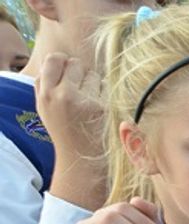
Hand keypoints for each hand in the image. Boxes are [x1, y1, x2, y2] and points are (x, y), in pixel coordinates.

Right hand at [34, 53, 107, 208]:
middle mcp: (61, 95)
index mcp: (45, 95)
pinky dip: (107, 96)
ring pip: (92, 74)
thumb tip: (60, 60)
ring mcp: (82, 101)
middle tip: (82, 91)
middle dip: (80, 72)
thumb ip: (47, 85)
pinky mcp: (102, 108)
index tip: (69, 75)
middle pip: (74, 63)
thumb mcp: (46, 108)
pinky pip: (107, 88)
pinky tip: (102, 112)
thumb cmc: (66, 132)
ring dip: (95, 84)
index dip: (63, 64)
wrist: (82, 162)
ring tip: (91, 104)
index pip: (54, 59)